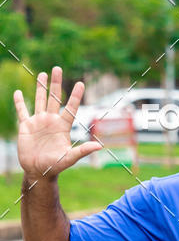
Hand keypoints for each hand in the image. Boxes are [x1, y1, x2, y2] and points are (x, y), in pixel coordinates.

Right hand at [14, 66, 101, 180]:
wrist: (38, 172)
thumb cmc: (55, 167)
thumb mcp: (69, 158)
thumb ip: (82, 151)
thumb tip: (99, 146)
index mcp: (62, 127)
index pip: (70, 108)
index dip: (76, 96)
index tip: (81, 83)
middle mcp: (51, 121)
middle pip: (54, 98)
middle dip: (56, 84)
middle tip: (58, 68)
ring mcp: (38, 122)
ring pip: (39, 100)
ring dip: (40, 87)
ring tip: (43, 74)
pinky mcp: (26, 126)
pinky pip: (22, 111)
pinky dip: (19, 102)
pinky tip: (19, 92)